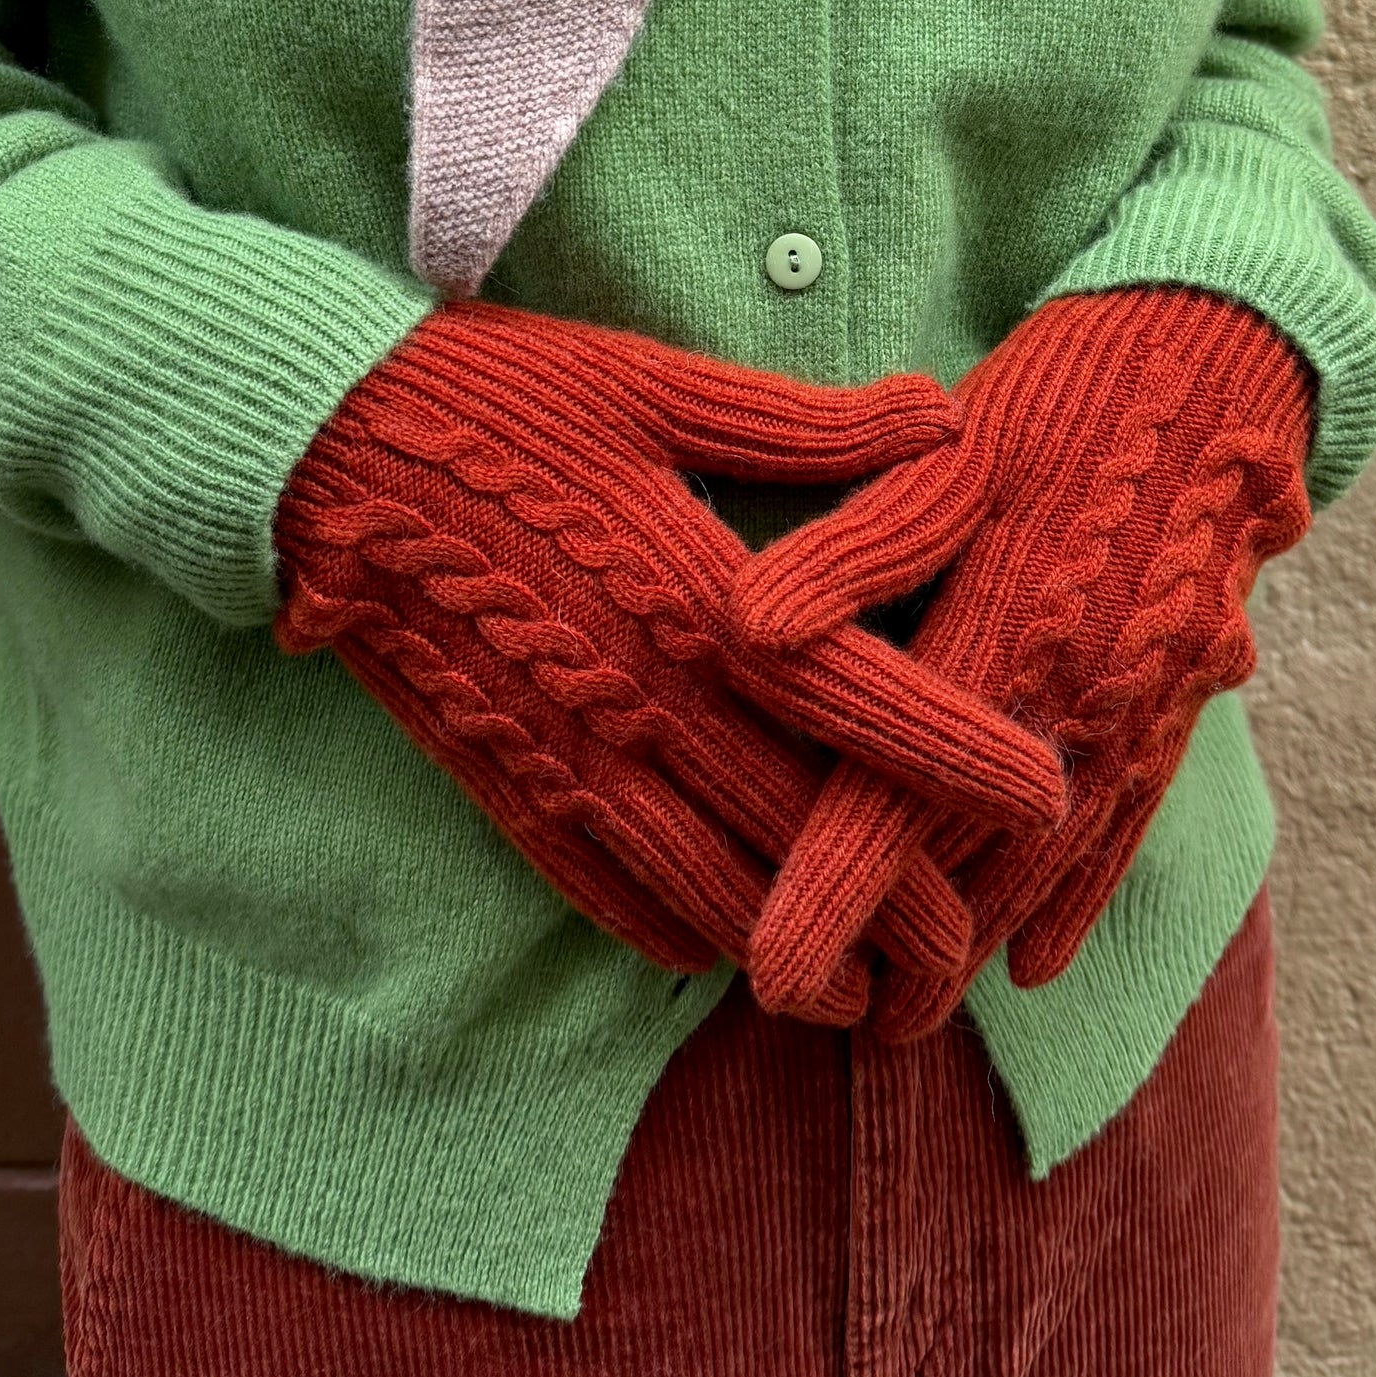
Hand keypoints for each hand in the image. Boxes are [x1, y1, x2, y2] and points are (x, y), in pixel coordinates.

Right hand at [273, 300, 1066, 1018]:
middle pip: (808, 847)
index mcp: (699, 594)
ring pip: (719, 911)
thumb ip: (806, 423)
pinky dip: (693, 942)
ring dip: (810, 963)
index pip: (865, 708)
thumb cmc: (506, 404)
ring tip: (882, 991)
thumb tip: (943, 421)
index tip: (1050, 795)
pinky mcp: (515, 790)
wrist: (325, 457)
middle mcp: (645, 701)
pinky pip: (617, 906)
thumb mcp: (658, 385)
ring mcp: (574, 760)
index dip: (967, 760)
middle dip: (911, 917)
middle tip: (981, 949)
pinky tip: (738, 941)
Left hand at [725, 286, 1313, 1029]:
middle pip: (972, 853)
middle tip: (802, 1013)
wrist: (1230, 357)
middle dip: (893, 940)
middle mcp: (1084, 692)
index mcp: (1016, 631)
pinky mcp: (1180, 695)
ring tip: (902, 1012)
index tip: (766, 974)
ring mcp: (1143, 704)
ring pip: (1051, 857)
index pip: (900, 793)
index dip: (832, 888)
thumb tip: (744, 628)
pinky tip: (1038, 960)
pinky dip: (1080, 898)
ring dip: (977, 935)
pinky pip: (1128, 823)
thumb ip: (856, 547)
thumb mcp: (952, 447)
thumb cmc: (1067, 390)